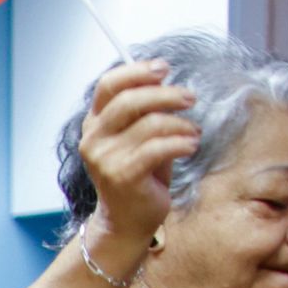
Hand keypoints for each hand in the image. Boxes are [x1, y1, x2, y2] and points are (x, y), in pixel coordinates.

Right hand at [74, 56, 195, 253]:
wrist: (127, 220)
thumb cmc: (138, 175)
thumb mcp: (137, 137)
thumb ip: (144, 111)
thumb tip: (166, 82)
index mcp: (95, 124)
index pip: (109, 85)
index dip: (137, 71)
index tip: (163, 68)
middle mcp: (94, 139)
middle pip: (130, 100)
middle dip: (166, 95)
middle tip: (190, 98)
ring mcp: (105, 158)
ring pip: (151, 124)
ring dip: (181, 125)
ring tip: (193, 133)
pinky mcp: (123, 176)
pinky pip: (159, 148)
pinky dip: (182, 143)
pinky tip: (190, 147)